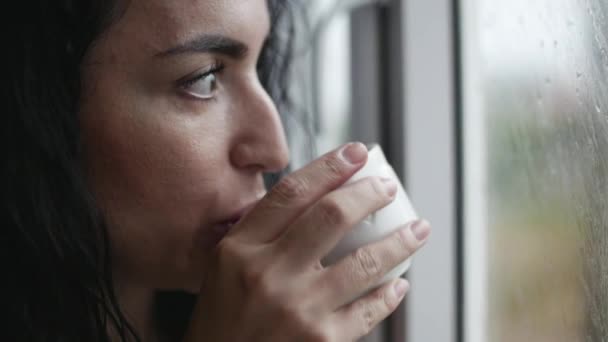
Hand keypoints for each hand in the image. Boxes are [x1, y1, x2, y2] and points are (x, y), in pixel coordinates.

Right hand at [183, 142, 429, 341]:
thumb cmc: (224, 319)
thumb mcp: (223, 267)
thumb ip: (260, 231)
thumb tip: (314, 198)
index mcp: (240, 249)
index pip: (292, 193)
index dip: (330, 166)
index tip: (355, 153)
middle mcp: (268, 274)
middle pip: (332, 215)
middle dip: (370, 193)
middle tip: (387, 187)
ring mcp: (298, 309)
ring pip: (365, 262)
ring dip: (400, 241)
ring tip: (418, 229)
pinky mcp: (323, 341)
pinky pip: (369, 310)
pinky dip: (390, 293)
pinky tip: (398, 283)